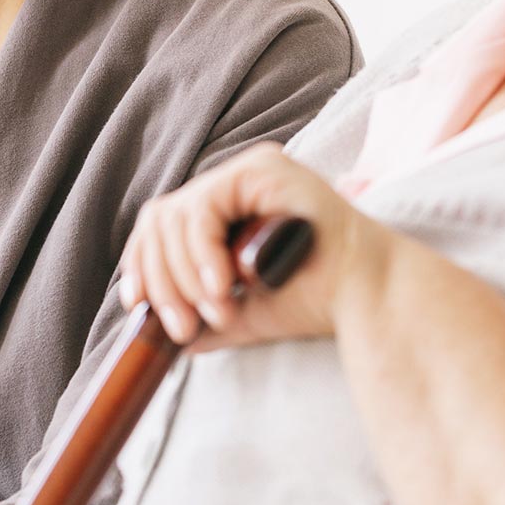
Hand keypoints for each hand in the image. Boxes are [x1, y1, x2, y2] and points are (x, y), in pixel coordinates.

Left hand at [118, 142, 391, 349]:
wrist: (366, 300)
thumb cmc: (314, 302)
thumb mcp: (240, 311)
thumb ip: (201, 314)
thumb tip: (162, 334)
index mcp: (227, 208)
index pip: (162, 225)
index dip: (140, 263)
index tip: (137, 307)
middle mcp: (235, 182)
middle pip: (161, 219)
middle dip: (160, 279)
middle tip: (181, 327)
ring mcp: (250, 170)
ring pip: (176, 217)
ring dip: (182, 276)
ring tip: (215, 314)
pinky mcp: (264, 170)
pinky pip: (204, 208)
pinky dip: (202, 253)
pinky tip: (221, 287)